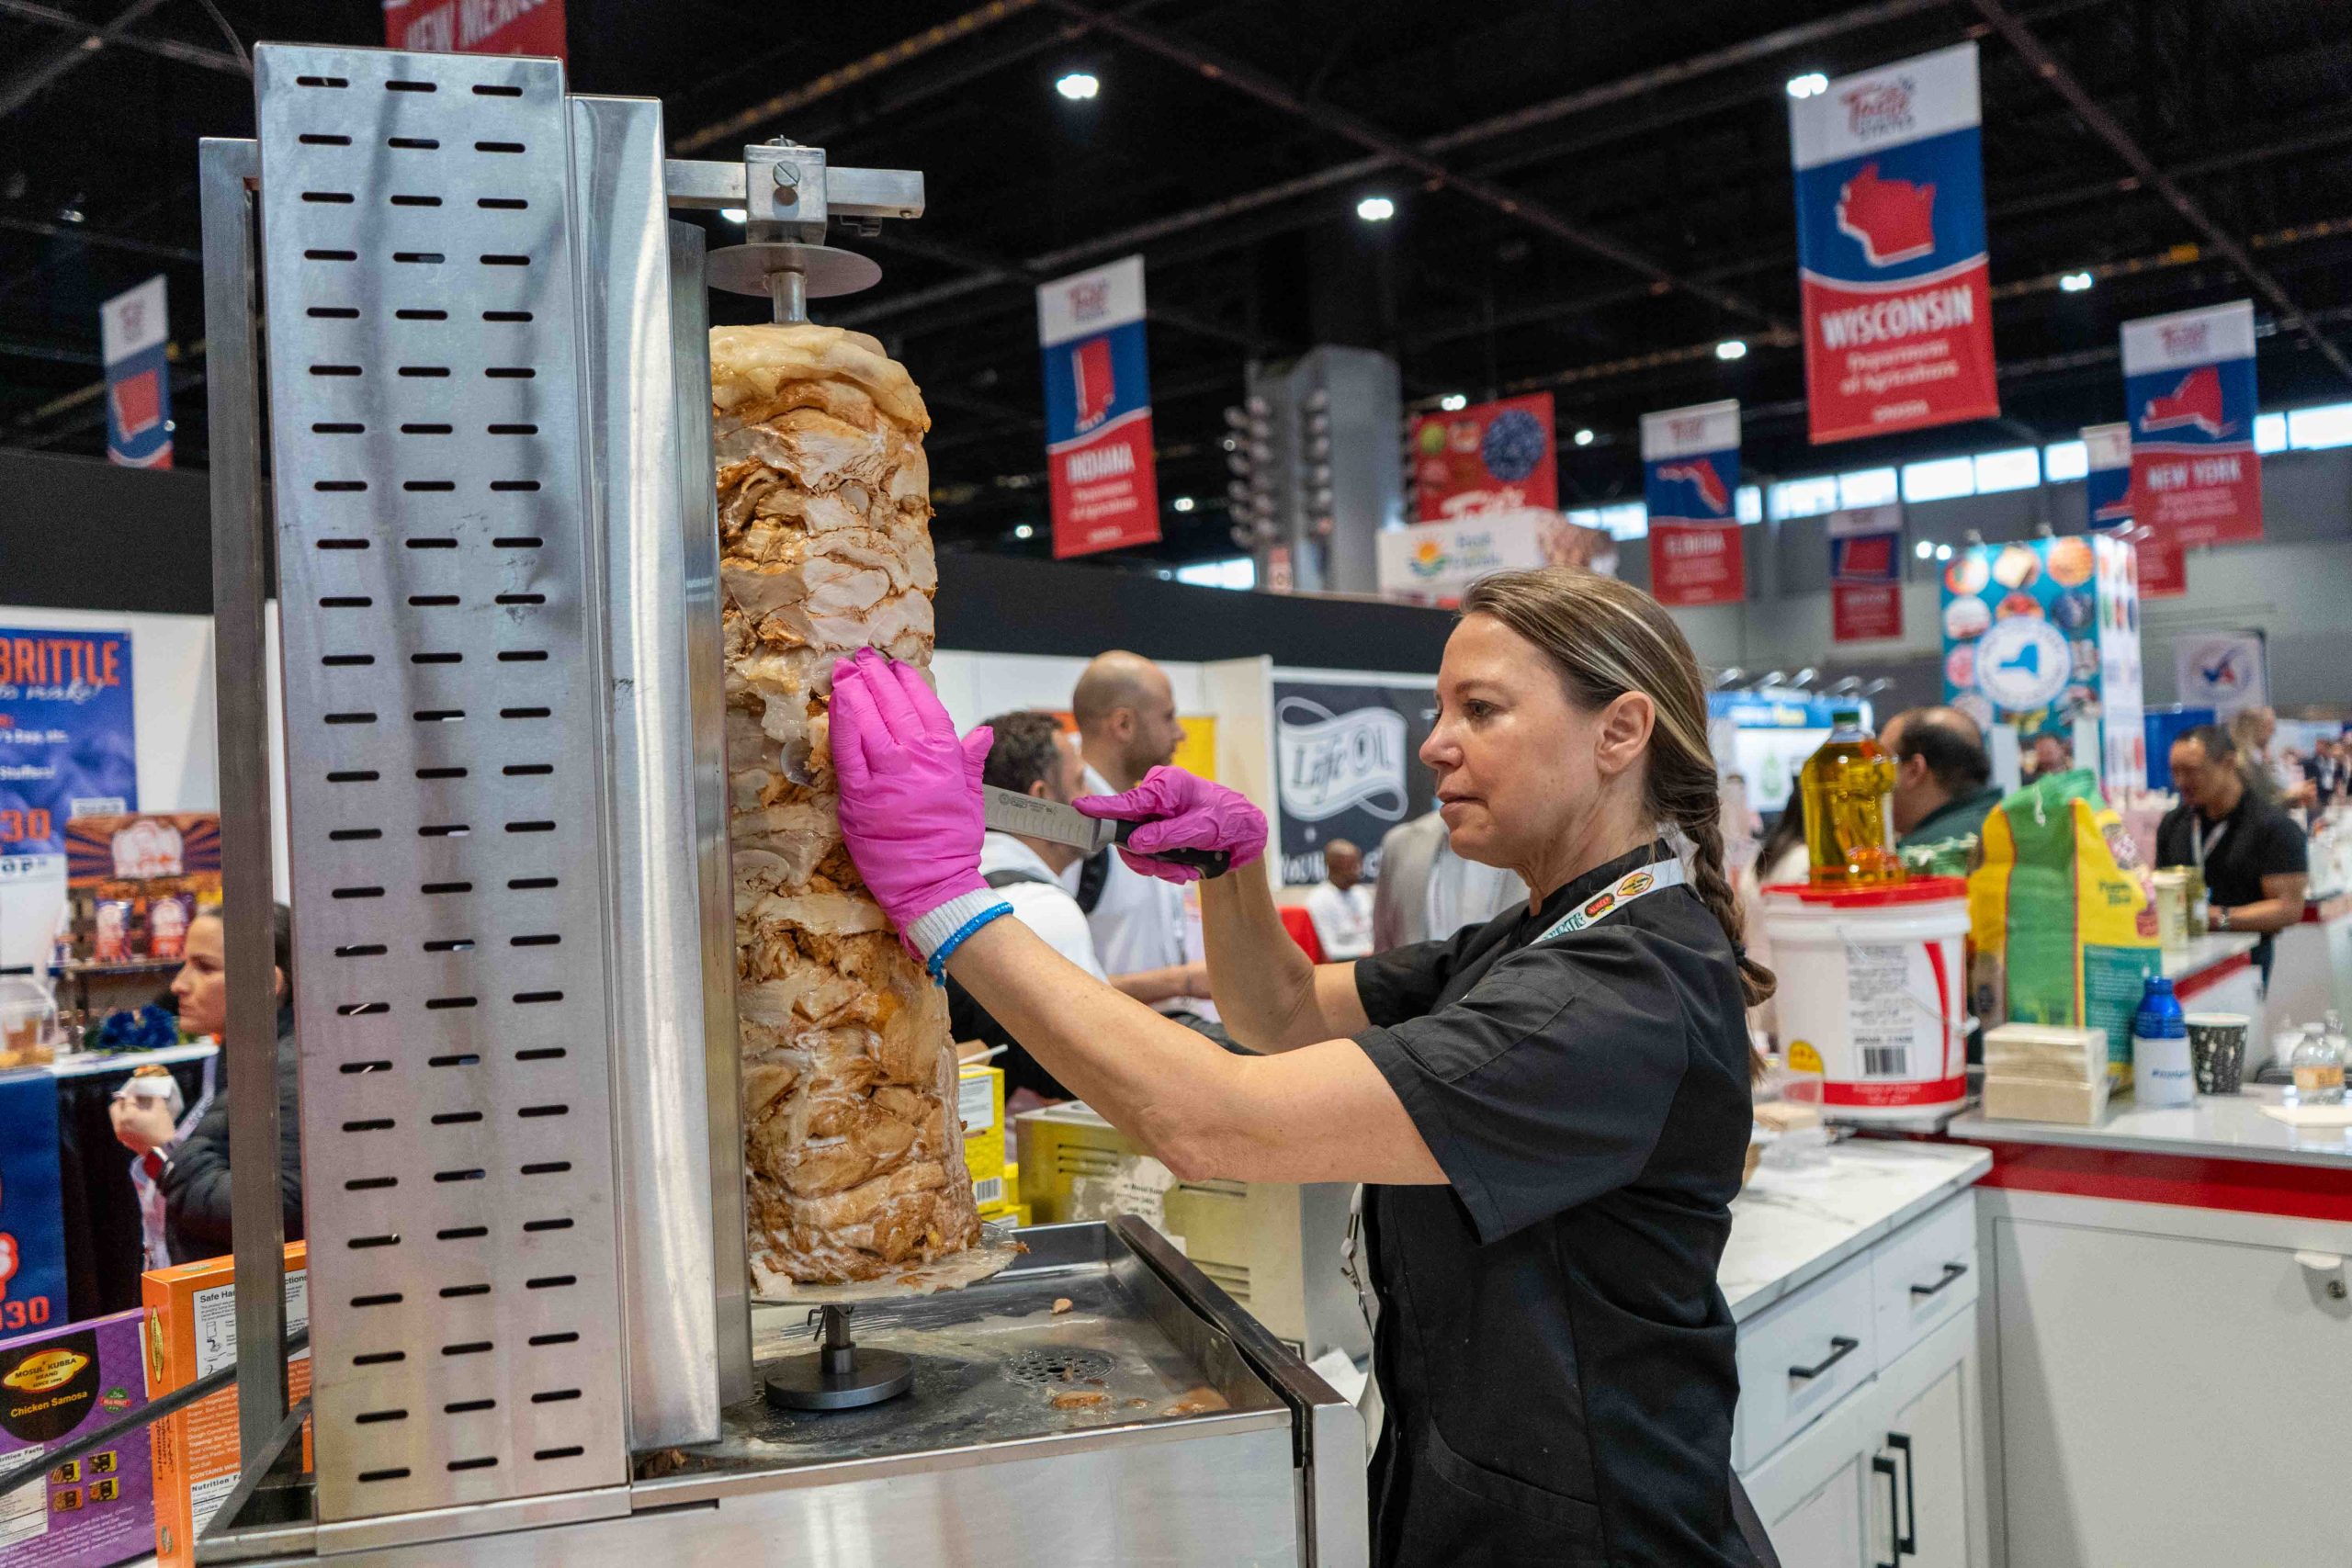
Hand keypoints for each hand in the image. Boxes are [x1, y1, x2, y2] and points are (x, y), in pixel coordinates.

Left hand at [110, 1096, 176, 1156]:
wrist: (163, 1151)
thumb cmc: (162, 1129)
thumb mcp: (161, 1110)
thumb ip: (155, 1097)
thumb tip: (152, 1091)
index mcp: (127, 1116)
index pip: (128, 1099)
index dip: (135, 1093)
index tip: (141, 1090)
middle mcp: (119, 1125)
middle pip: (115, 1108)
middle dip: (123, 1101)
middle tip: (134, 1099)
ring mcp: (120, 1134)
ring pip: (116, 1118)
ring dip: (124, 1112)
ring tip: (136, 1110)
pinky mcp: (124, 1140)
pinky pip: (121, 1127)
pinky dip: (126, 1121)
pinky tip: (137, 1121)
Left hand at [828, 649, 992, 938]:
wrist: (936, 886)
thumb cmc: (953, 845)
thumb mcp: (970, 797)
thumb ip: (970, 760)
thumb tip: (983, 733)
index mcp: (947, 759)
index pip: (927, 707)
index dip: (909, 682)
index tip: (896, 666)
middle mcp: (919, 761)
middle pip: (894, 707)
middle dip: (876, 677)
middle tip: (861, 657)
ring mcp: (889, 778)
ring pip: (869, 722)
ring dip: (855, 691)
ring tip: (844, 671)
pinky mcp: (860, 798)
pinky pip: (848, 752)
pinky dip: (842, 725)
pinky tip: (837, 704)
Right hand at [1075, 766, 1266, 883]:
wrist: (1243, 833)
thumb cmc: (1228, 820)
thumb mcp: (1202, 829)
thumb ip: (1167, 835)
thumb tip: (1135, 842)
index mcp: (1165, 785)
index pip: (1127, 801)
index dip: (1102, 808)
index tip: (1079, 808)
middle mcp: (1155, 797)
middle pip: (1127, 832)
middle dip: (1147, 856)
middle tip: (1174, 870)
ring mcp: (1153, 814)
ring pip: (1135, 848)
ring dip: (1159, 865)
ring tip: (1186, 870)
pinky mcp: (1155, 830)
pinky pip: (1145, 853)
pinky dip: (1164, 866)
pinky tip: (1184, 868)